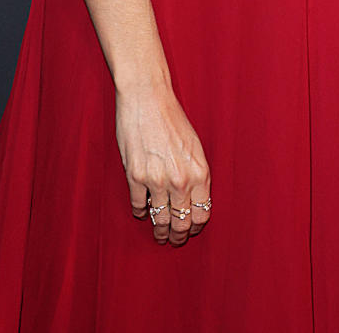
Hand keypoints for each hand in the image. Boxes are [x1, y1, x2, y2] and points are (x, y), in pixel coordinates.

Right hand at [116, 85, 211, 244]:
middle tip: (174, 240)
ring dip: (159, 230)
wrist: (147, 98)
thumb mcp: (194, 145)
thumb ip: (195, 173)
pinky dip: (140, 212)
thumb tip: (192, 198)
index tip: (191, 229)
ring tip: (158, 234)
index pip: (202, 214)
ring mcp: (157, 180)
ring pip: (160, 219)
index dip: (196, 226)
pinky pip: (139, 206)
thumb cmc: (172, 118)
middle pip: (182, 223)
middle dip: (178, 236)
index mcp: (199, 171)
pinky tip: (142, 212)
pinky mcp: (135, 177)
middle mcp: (180, 180)